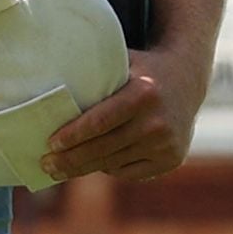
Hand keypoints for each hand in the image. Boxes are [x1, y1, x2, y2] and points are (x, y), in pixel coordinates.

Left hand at [44, 47, 205, 183]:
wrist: (187, 78)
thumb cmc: (140, 70)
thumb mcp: (121, 62)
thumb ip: (92, 72)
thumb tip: (45, 80)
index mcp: (144, 93)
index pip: (100, 121)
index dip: (73, 136)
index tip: (50, 143)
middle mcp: (158, 121)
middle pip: (103, 148)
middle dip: (70, 159)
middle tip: (46, 164)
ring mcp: (167, 143)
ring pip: (113, 163)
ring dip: (84, 168)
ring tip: (60, 170)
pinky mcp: (172, 159)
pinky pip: (129, 172)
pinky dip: (109, 169)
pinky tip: (94, 164)